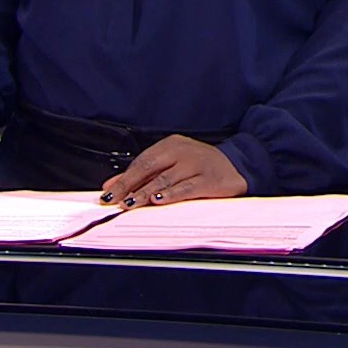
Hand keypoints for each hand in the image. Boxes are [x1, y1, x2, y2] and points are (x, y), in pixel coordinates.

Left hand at [100, 135, 248, 207]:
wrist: (238, 165)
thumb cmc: (200, 166)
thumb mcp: (171, 165)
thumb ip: (142, 175)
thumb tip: (112, 185)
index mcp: (171, 144)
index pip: (142, 161)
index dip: (124, 178)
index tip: (109, 193)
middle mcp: (183, 151)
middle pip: (151, 168)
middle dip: (130, 186)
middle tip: (115, 200)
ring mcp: (197, 164)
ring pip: (166, 179)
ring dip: (145, 193)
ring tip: (131, 203)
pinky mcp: (210, 179)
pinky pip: (186, 188)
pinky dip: (170, 195)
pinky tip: (158, 201)